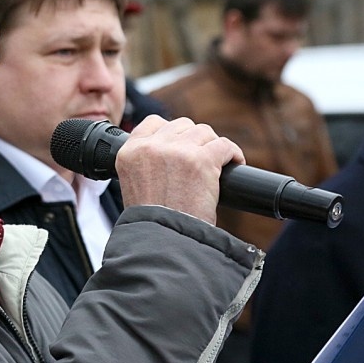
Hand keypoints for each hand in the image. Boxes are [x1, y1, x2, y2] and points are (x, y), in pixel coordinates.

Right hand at [114, 115, 244, 225]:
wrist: (163, 239)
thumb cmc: (152, 220)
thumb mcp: (134, 183)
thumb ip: (147, 161)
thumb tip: (173, 150)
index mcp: (129, 152)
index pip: (153, 123)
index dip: (171, 132)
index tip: (180, 144)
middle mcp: (151, 147)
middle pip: (182, 125)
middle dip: (193, 140)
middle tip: (199, 159)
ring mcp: (177, 151)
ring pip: (204, 132)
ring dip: (212, 146)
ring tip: (216, 164)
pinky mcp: (201, 160)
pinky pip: (224, 145)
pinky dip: (233, 154)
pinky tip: (233, 164)